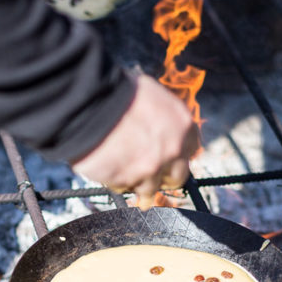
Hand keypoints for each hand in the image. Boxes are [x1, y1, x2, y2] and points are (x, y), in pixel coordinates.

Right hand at [71, 74, 199, 209]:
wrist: (90, 104)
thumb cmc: (118, 92)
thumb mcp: (151, 94)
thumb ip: (162, 116)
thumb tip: (159, 125)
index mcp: (183, 125)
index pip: (191, 150)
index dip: (178, 156)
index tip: (169, 158)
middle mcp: (173, 149)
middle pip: (176, 178)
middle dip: (163, 177)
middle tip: (148, 172)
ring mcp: (152, 168)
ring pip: (150, 188)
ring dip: (137, 182)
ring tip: (122, 170)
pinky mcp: (130, 180)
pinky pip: (125, 188)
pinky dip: (117, 183)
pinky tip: (108, 169)